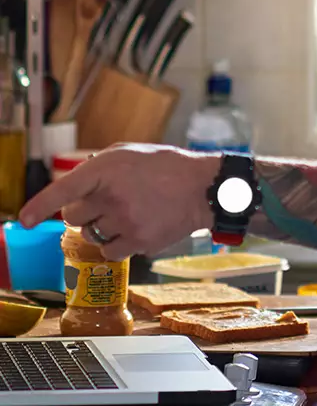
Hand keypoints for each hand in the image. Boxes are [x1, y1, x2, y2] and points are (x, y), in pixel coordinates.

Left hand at [19, 145, 219, 260]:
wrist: (202, 187)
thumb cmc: (165, 167)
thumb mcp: (128, 153)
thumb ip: (97, 167)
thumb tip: (71, 190)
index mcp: (108, 167)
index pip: (65, 189)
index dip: (41, 206)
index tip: (26, 221)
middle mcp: (113, 195)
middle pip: (74, 217)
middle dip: (85, 211)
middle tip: (108, 202)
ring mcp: (126, 220)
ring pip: (91, 235)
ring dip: (103, 228)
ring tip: (130, 212)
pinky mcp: (138, 242)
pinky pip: (110, 252)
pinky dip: (118, 244)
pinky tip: (138, 227)